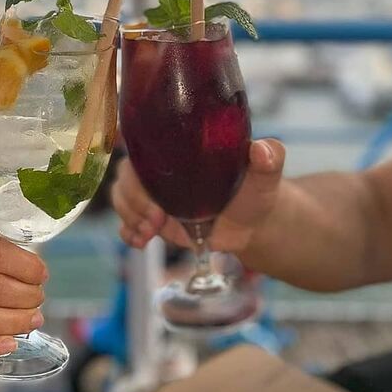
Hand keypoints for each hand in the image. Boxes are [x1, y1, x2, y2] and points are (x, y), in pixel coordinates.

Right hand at [111, 139, 285, 253]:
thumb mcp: (265, 174)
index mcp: (180, 151)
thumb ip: (269, 158)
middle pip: (126, 175)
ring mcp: (154, 196)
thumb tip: (262, 150)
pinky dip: (127, 232)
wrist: (252, 224)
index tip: (144, 181)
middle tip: (156, 220)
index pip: (145, 148)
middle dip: (133, 199)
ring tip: (149, 235)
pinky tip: (139, 242)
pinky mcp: (154, 220)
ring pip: (122, 198)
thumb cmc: (257, 190)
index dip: (136, 164)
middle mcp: (161, 171)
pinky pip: (128, 222)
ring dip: (129, 217)